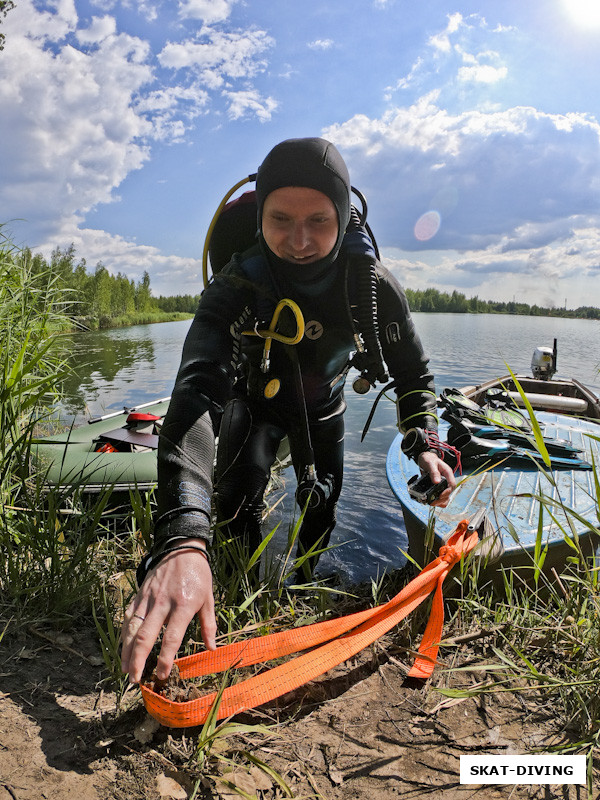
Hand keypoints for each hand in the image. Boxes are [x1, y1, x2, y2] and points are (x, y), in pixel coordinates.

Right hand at [121, 542, 216, 683]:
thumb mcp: (209, 598)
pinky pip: (128, 616)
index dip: (164, 659)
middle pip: (145, 636)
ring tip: (125, 670)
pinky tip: (122, 647)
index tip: (161, 675)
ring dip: (126, 651)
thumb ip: (209, 624)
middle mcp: (163, 603)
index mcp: (184, 605)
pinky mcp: (139, 594)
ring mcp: (148, 598)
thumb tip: (212, 649)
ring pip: (132, 628)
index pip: (171, 637)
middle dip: (137, 660)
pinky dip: (123, 633)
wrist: (181, 548)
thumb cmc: (198, 574)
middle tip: (135, 680)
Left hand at [417, 451, 455, 507]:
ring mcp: (443, 484)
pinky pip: (441, 496)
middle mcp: (447, 480)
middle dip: (442, 499)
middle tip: (434, 501)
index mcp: (447, 473)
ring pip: (446, 496)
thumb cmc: (428, 459)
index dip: (447, 492)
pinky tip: (432, 501)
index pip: (452, 484)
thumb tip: (437, 482)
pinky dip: (437, 501)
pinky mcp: (438, 487)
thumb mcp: (430, 464)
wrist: (425, 459)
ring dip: (440, 502)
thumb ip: (434, 472)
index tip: (440, 495)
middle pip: (449, 492)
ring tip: (432, 503)